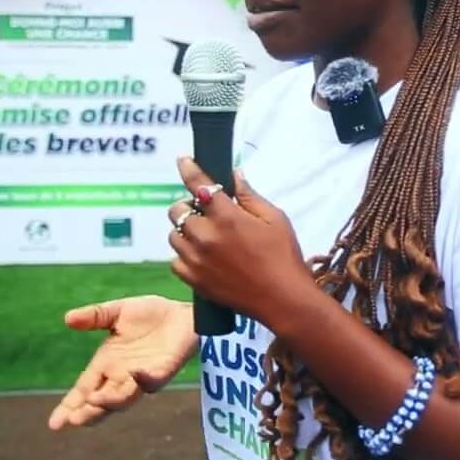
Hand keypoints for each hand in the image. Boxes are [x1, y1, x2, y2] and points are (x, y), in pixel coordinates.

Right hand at [47, 296, 197, 429]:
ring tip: (94, 401)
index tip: (55, 423)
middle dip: (88, 411)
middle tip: (73, 419)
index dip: (70, 406)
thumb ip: (94, 316)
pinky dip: (143, 380)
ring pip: (124, 398)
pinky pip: (152, 381)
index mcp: (107, 364)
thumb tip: (67, 318)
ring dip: (110, 401)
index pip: (84, 390)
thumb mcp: (117, 311)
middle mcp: (122, 376)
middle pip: (101, 401)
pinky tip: (134, 375)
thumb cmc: (150, 314)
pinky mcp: (164, 370)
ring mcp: (143, 376)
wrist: (183, 311)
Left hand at [168, 157, 313, 329]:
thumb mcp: (275, 219)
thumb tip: (234, 176)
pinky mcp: (194, 280)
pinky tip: (203, 257)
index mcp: (227, 217)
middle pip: (178, 210)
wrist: (282, 299)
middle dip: (190, 206)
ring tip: (206, 237)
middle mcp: (205, 236)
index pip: (199, 185)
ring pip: (175, 236)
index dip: (189, 169)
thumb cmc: (284, 256)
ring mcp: (196, 260)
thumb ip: (250, 196)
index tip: (183, 160)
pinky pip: (175, 261)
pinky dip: (185, 255)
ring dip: (187, 231)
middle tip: (206, 212)